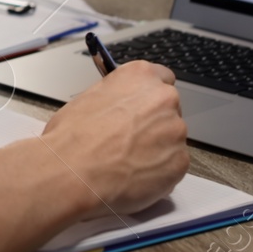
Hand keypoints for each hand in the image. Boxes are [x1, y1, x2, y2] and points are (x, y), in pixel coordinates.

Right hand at [38, 60, 189, 216]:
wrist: (73, 172)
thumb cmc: (72, 137)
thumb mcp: (88, 98)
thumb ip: (115, 98)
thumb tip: (118, 108)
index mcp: (140, 76)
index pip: (162, 78)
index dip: (149, 96)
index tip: (143, 106)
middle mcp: (164, 98)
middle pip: (169, 110)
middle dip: (154, 124)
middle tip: (129, 140)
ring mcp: (176, 130)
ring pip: (171, 140)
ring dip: (156, 149)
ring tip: (126, 162)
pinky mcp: (180, 161)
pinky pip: (173, 165)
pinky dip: (158, 172)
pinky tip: (134, 175)